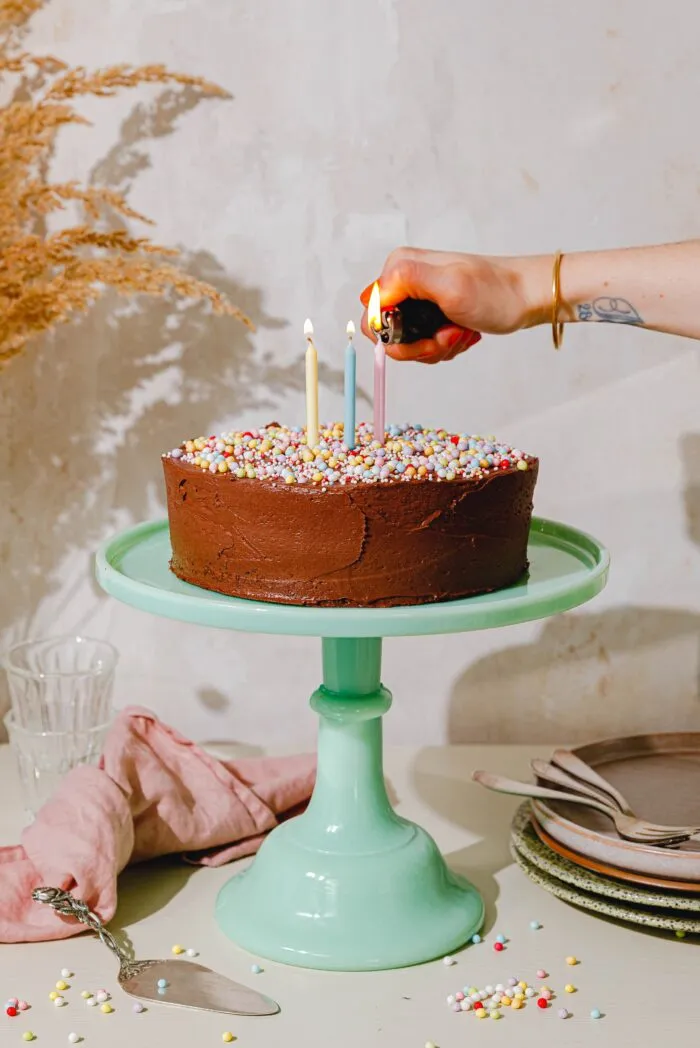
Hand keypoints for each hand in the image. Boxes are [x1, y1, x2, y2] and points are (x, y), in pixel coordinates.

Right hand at [360, 247, 543, 362]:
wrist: (525, 298)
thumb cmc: (494, 291)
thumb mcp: (449, 285)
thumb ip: (406, 282)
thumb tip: (372, 294)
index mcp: (399, 268)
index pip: (371, 316)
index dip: (395, 337)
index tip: (427, 336)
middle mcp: (403, 281)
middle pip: (389, 334)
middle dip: (419, 346)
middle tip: (447, 336)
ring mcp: (417, 298)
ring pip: (407, 343)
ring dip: (436, 347)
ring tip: (459, 333)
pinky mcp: (430, 313)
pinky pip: (423, 343)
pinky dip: (444, 346)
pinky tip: (462, 333)